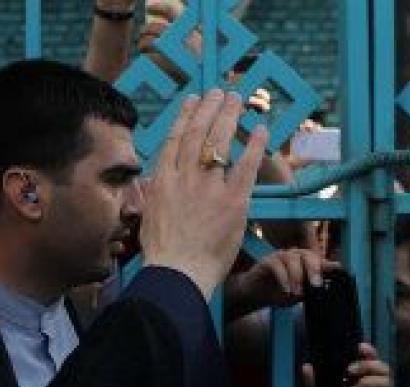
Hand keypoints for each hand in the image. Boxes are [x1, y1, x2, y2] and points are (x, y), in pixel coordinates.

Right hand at [140, 89, 268, 298]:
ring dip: (229, 115)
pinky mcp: (233, 200)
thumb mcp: (147, 217)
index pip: (175, 138)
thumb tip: (150, 184)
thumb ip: (152, 195)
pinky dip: (255, 146)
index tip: (193, 100)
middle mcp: (185, 176)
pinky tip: (261, 130)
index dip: (186, 116)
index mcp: (163, 180)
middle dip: (210, 107)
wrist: (178, 272)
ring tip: (237, 99)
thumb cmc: (162, 253)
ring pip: (220, 141)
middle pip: (199, 132)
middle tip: (220, 91)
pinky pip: (246, 166)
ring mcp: (210, 186)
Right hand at [227, 247, 327, 311]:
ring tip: (297, 292)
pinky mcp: (267, 260)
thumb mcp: (297, 295)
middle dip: (314, 269)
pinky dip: (283, 278)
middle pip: (308, 255)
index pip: (319, 260)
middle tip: (316, 285)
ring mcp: (280, 256)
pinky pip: (277, 264)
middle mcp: (294, 256)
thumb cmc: (278, 293)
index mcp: (305, 263)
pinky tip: (286, 290)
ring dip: (297, 276)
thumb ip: (310, 290)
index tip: (338, 269)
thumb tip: (325, 287)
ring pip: (292, 258)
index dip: (329, 264)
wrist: (255, 296)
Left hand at [304, 343, 391, 386]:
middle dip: (367, 365)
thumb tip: (306, 366)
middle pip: (384, 368)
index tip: (359, 347)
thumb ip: (315, 383)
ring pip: (386, 382)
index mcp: (364, 381)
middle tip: (349, 371)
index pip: (373, 360)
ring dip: (368, 382)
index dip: (369, 351)